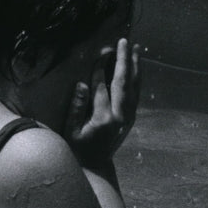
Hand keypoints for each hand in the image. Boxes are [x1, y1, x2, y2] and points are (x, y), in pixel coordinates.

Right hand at [65, 38, 141, 167]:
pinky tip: (135, 67)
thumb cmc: (79, 148)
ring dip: (135, 66)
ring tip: (135, 48)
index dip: (101, 69)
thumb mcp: (71, 130)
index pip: (102, 87)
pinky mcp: (131, 118)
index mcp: (103, 119)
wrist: (97, 166)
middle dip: (124, 60)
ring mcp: (129, 117)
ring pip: (134, 87)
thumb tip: (82, 84)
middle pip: (123, 83)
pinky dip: (136, 78)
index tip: (101, 52)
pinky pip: (135, 93)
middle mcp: (120, 116)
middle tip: (124, 41)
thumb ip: (77, 108)